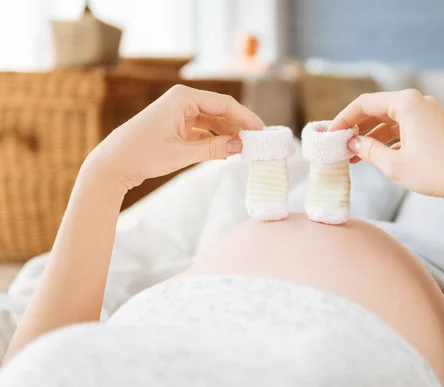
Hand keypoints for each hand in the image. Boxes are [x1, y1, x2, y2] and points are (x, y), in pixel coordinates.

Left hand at [84, 85, 263, 189]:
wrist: (112, 164)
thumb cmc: (142, 155)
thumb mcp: (182, 154)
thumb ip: (214, 149)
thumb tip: (241, 147)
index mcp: (183, 98)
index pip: (224, 104)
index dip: (246, 117)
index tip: (263, 131)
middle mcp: (182, 100)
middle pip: (221, 111)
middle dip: (240, 126)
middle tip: (259, 142)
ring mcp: (179, 112)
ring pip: (213, 121)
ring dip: (229, 134)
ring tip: (246, 149)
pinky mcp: (176, 125)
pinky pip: (204, 130)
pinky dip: (216, 140)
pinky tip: (228, 151)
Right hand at [329, 90, 443, 203]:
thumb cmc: (436, 173)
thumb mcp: (394, 165)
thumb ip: (368, 151)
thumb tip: (352, 143)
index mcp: (408, 103)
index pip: (365, 103)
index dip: (344, 118)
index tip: (330, 133)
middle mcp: (418, 102)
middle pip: (377, 109)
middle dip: (356, 127)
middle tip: (338, 144)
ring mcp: (427, 113)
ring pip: (389, 120)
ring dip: (370, 135)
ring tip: (352, 154)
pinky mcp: (432, 126)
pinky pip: (402, 128)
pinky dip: (386, 139)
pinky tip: (373, 155)